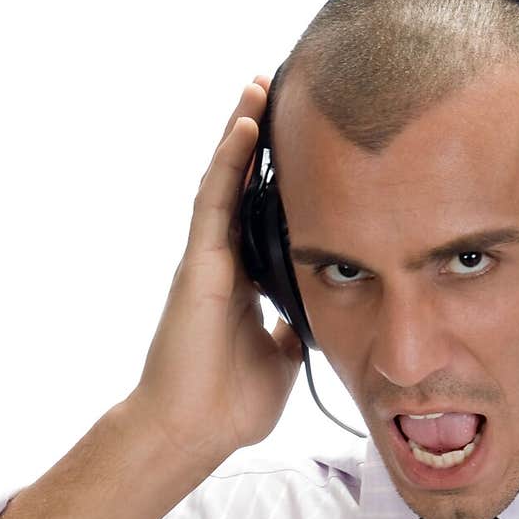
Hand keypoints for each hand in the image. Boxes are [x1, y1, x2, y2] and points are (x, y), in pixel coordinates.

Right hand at [127, 75, 302, 468]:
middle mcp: (224, 263)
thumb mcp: (284, 358)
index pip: (263, 215)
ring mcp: (208, 260)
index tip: (307, 143)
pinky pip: (214, 201)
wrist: (196, 431)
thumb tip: (322, 309)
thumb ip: (297, 328)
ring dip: (241, 133)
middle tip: (280, 91)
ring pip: (224, 181)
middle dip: (259, 140)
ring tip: (261, 87)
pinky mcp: (198, 265)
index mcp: (244, 283)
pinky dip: (228, 161)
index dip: (281, 178)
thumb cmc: (231, 403)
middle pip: (242, 187)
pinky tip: (245, 126)